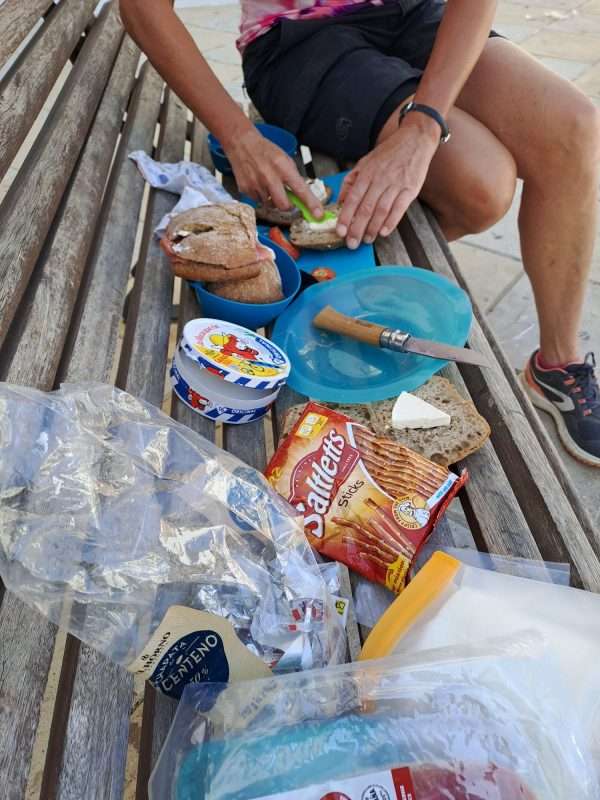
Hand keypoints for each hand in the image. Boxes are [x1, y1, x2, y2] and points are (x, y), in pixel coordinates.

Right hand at [224, 126, 322, 216]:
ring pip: (270, 205)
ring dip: (272, 199)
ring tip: (268, 184)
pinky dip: (261, 196)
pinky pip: (258, 201)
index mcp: (283, 167)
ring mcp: (256, 184)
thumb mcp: (284, 159)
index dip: (311, 204)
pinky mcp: (245, 189)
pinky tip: (258, 183)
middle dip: (288, 206)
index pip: (301, 189)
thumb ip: (293, 178)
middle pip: (284, 206)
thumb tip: (303, 197)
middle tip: (288, 200)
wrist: (241, 143)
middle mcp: (269, 177)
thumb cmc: (266, 151)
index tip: (318, 214)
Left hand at [337, 116, 439, 247]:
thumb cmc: (388, 153)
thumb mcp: (365, 162)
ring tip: (367, 240)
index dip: (345, 217)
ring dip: (373, 228)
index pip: (353, 199)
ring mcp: (396, 184)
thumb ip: (351, 181)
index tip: (340, 231)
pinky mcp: (410, 189)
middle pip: (366, 208)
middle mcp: (380, 179)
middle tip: (352, 243)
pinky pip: (399, 208)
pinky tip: (384, 232)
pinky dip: (391, 222)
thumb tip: (341, 201)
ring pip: (381, 210)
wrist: (415, 139)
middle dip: (357, 228)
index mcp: (367, 173)